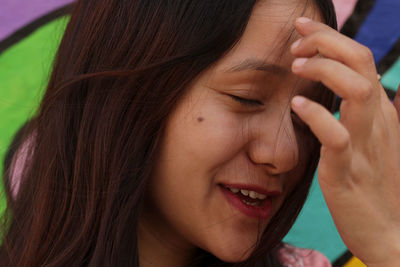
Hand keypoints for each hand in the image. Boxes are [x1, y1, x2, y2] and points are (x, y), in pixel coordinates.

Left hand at [290, 17, 399, 265]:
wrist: (389, 232)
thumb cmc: (374, 185)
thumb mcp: (369, 141)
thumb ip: (357, 113)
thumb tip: (338, 89)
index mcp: (380, 112)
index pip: (361, 59)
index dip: (331, 38)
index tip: (302, 29)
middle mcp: (378, 121)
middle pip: (362, 62)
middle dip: (327, 41)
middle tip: (296, 41)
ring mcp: (366, 144)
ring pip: (357, 89)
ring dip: (323, 70)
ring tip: (296, 66)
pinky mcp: (348, 171)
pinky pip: (338, 136)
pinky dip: (316, 116)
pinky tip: (296, 106)